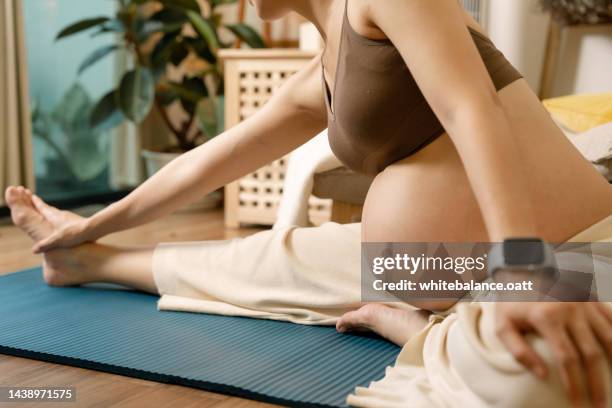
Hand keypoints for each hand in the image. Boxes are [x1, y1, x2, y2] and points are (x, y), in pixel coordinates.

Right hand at [30, 194, 92, 252]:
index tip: (32, 196)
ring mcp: (70, 217)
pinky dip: (60, 219)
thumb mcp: (57, 240)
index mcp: (54, 217)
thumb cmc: (74, 233)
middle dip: (43, 206)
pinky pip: (65, 219)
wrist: (93, 229)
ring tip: (49, 214)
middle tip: (37, 202)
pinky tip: (63, 224)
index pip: (42, 207)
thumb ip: (45, 244)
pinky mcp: (77, 221)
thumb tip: (34, 250)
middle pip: (49, 209)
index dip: (36, 202)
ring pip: (58, 213)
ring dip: (52, 213)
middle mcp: (61, 214)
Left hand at [495, 302, 611, 406]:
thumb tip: (543, 375)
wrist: (523, 269)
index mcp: (546, 318)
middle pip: (590, 354)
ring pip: (608, 338)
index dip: (574, 383)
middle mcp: (570, 311)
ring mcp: (584, 304)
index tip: (577, 402)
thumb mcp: (503, 325)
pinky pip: (611, 321)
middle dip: (597, 382)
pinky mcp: (592, 299)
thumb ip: (519, 351)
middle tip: (599, 404)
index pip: (566, 358)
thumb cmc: (512, 301)